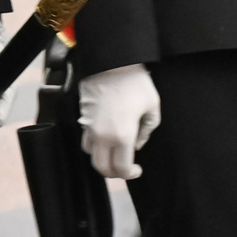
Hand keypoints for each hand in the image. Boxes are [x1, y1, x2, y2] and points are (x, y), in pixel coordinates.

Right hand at [79, 63, 161, 179]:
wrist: (111, 62)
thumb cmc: (135, 83)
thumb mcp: (152, 107)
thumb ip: (147, 131)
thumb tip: (137, 144)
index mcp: (122, 136)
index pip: (120, 169)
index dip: (130, 174)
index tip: (137, 170)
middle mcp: (103, 135)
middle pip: (101, 167)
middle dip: (113, 173)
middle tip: (125, 168)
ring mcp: (90, 126)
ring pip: (91, 154)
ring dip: (102, 158)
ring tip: (114, 153)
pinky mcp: (83, 117)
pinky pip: (86, 139)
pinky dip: (95, 145)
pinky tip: (106, 138)